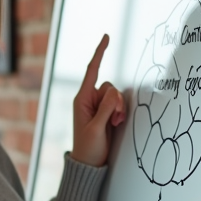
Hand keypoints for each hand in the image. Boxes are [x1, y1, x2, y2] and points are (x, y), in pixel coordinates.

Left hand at [71, 34, 125, 167]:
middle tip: (113, 119)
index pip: (91, 71)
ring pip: (116, 95)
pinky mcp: (106, 112)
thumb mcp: (96, 128)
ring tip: (113, 123)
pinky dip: (120, 112)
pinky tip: (116, 123)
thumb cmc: (88, 147)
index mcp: (81, 99)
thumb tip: (113, 94)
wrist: (90, 162)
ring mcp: (98, 106)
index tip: (106, 37)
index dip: (99, 53)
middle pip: (109, 86)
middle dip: (115, 101)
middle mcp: (89, 99)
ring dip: (118, 108)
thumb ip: (105, 109)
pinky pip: (118, 104)